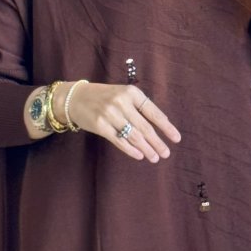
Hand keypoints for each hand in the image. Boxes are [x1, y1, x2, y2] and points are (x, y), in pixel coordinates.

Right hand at [66, 81, 181, 162]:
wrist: (75, 98)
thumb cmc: (104, 97)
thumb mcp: (123, 95)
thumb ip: (139, 107)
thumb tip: (162, 125)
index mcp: (131, 93)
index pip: (154, 112)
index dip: (166, 127)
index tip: (176, 139)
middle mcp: (122, 102)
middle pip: (145, 127)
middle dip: (157, 142)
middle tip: (166, 153)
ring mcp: (110, 114)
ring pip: (134, 136)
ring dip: (146, 149)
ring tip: (155, 158)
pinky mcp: (100, 126)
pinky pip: (119, 141)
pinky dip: (131, 150)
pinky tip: (139, 155)